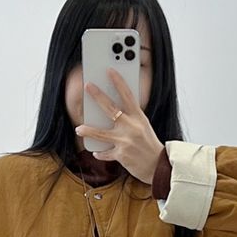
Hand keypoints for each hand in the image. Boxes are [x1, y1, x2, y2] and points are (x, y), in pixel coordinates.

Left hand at [76, 68, 164, 183]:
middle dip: (98, 96)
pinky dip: (100, 153)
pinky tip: (96, 151)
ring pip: (102, 134)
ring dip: (88, 130)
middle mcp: (132, 127)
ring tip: (78, 128)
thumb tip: (111, 110)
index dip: (118, 82)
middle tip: (88, 86)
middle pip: (111, 109)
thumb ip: (130, 117)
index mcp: (139, 117)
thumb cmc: (149, 144)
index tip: (110, 71)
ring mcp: (126, 141)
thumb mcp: (143, 126)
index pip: (128, 95)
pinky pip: (106, 153)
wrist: (158, 166)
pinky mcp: (122, 155)